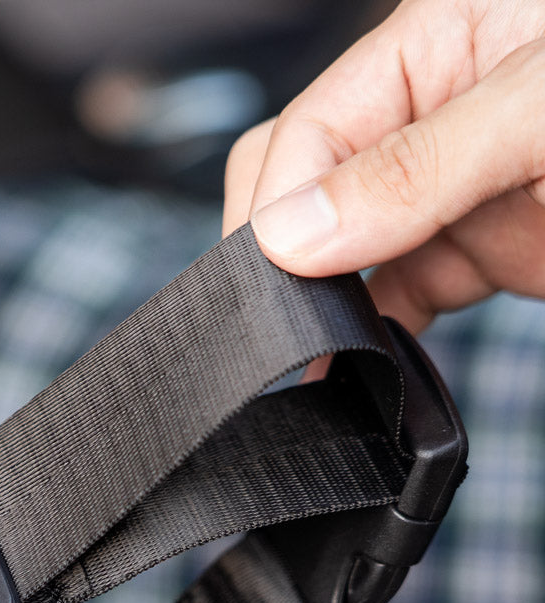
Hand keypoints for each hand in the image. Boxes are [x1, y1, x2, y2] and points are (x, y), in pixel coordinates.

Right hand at [223, 0, 544, 331]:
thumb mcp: (536, 115)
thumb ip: (414, 168)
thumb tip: (289, 233)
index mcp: (433, 44)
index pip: (311, 128)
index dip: (280, 205)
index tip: (276, 272)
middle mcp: (429, 119)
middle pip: (306, 185)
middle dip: (281, 257)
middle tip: (277, 327)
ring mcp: (449, 193)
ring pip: (342, 254)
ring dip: (320, 308)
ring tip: (305, 361)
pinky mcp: (474, 255)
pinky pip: (397, 299)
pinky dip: (371, 336)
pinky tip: (357, 366)